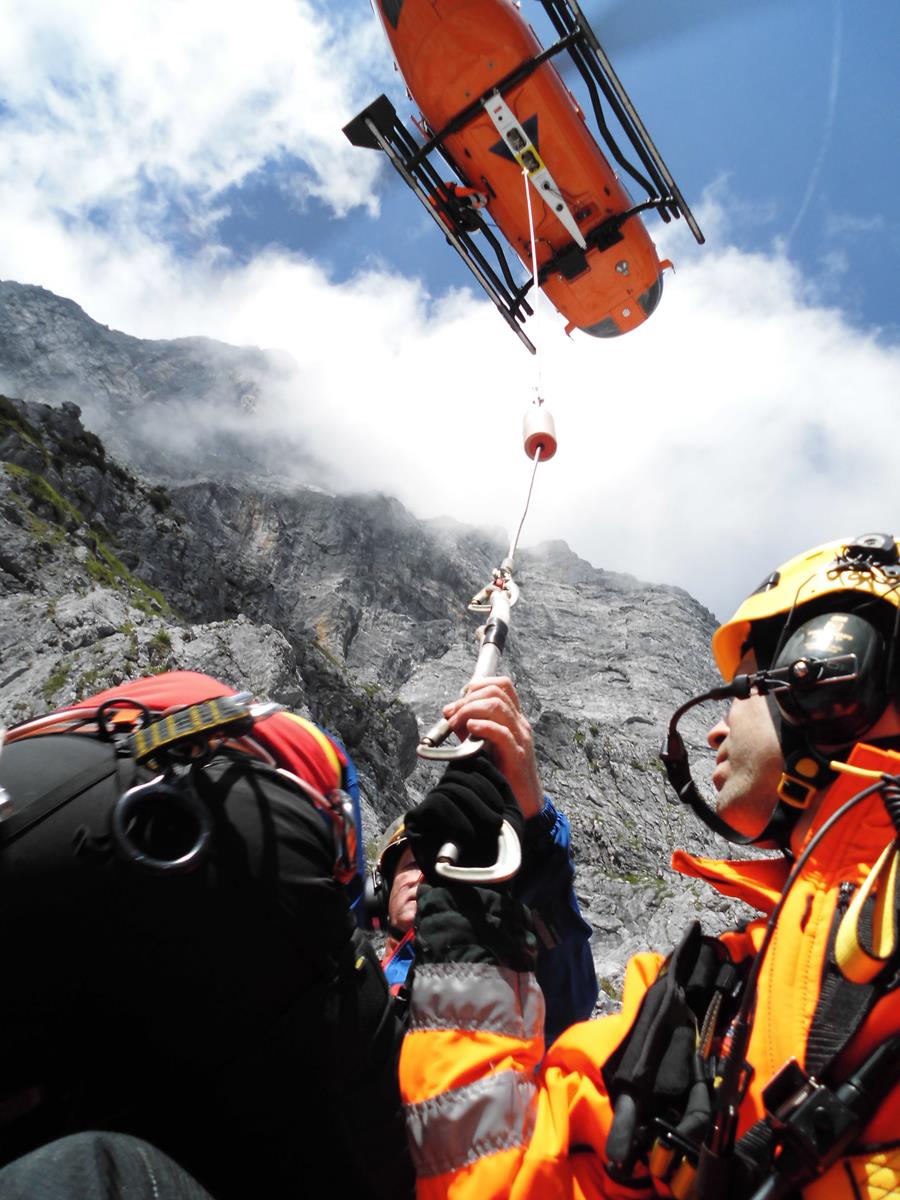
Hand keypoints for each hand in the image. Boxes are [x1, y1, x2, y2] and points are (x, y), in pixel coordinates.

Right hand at [405, 755, 522, 884]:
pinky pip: (438, 803)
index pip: (469, 764)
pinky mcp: (416, 822)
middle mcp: (445, 796)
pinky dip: (457, 819)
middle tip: (495, 824)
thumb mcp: (508, 814)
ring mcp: (428, 809)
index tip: (499, 805)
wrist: (481, 891)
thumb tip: (479, 754)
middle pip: (460, 773)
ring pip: (450, 787)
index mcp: (465, 793)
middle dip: (484, 794)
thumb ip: (497, 783)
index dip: (487, 776)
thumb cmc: (497, 856)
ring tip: (486, 831)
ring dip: (476, 809)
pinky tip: (466, 837)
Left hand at [441, 677, 543, 818]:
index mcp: (513, 718)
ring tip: (455, 723)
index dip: (477, 686)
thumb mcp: (483, 744)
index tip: (459, 698)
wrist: (522, 802)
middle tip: (451, 714)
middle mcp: (519, 724)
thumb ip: (469, 727)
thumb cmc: (502, 774)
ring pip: (498, 707)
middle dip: (468, 698)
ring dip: (470, 710)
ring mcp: (520, 738)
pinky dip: (483, 726)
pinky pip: (501, 733)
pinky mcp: (517, 756)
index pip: (501, 686)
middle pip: (496, 692)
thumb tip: (449, 713)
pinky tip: (469, 730)